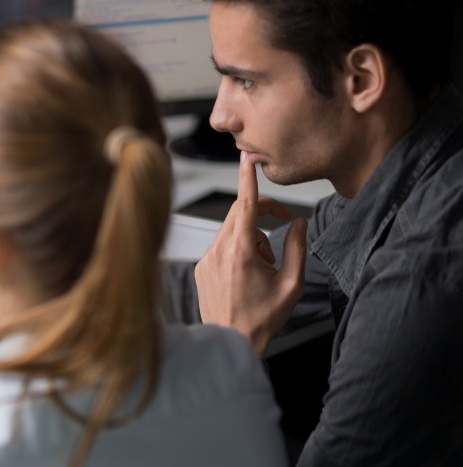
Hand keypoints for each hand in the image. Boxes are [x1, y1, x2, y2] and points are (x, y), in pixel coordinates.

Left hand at [194, 151, 307, 355]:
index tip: (247, 158)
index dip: (247, 178)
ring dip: (252, 237)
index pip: (244, 204)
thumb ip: (297, 248)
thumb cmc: (263, 318)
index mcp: (240, 251)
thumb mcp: (292, 284)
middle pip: (239, 213)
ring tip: (265, 266)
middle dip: (261, 215)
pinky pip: (221, 245)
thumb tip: (299, 223)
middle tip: (283, 226)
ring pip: (231, 230)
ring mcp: (206, 258)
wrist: (232, 341)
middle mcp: (218, 250)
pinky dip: (237, 250)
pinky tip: (247, 273)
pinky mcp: (201, 267)